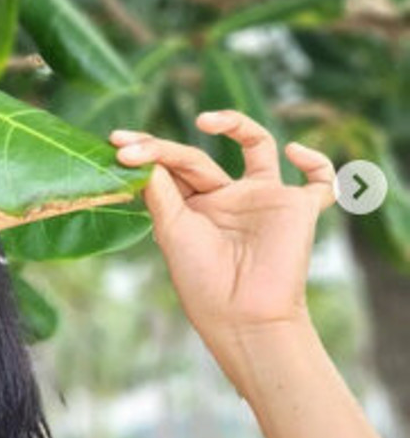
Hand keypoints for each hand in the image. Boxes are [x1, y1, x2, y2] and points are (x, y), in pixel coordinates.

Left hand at [108, 111, 336, 378]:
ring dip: (235, 123)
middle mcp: (228, 198)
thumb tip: (140, 153)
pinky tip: (293, 151)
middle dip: (161, 149)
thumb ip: (160, 188)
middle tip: (129, 146)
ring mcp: (262, 199)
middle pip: (197, 157)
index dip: (147, 152)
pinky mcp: (297, 208)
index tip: (116, 143)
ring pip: (258, 145)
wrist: (241, 316)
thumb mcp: (171, 229)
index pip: (171, 167)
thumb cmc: (202, 280)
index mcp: (196, 206)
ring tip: (204, 120)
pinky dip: (316, 162)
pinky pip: (320, 181)